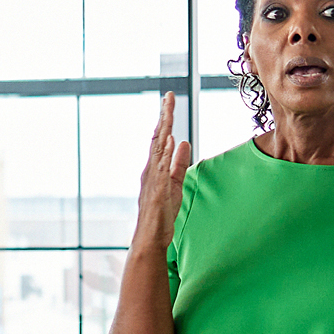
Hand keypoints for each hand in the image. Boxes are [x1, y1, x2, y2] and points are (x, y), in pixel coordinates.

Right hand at [132, 93, 191, 242]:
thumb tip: (183, 142)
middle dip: (164, 116)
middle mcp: (151, 169)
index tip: (169, 100)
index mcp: (155, 167)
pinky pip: (162, 168)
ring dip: (164, 128)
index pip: (161, 138)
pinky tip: (170, 139)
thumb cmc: (161, 213)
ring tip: (168, 109)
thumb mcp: (175, 183)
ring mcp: (153, 178)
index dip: (166, 119)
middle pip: (158, 137)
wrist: (150, 237)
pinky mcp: (157, 190)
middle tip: (169, 96)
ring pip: (159, 148)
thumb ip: (179, 163)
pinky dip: (165, 153)